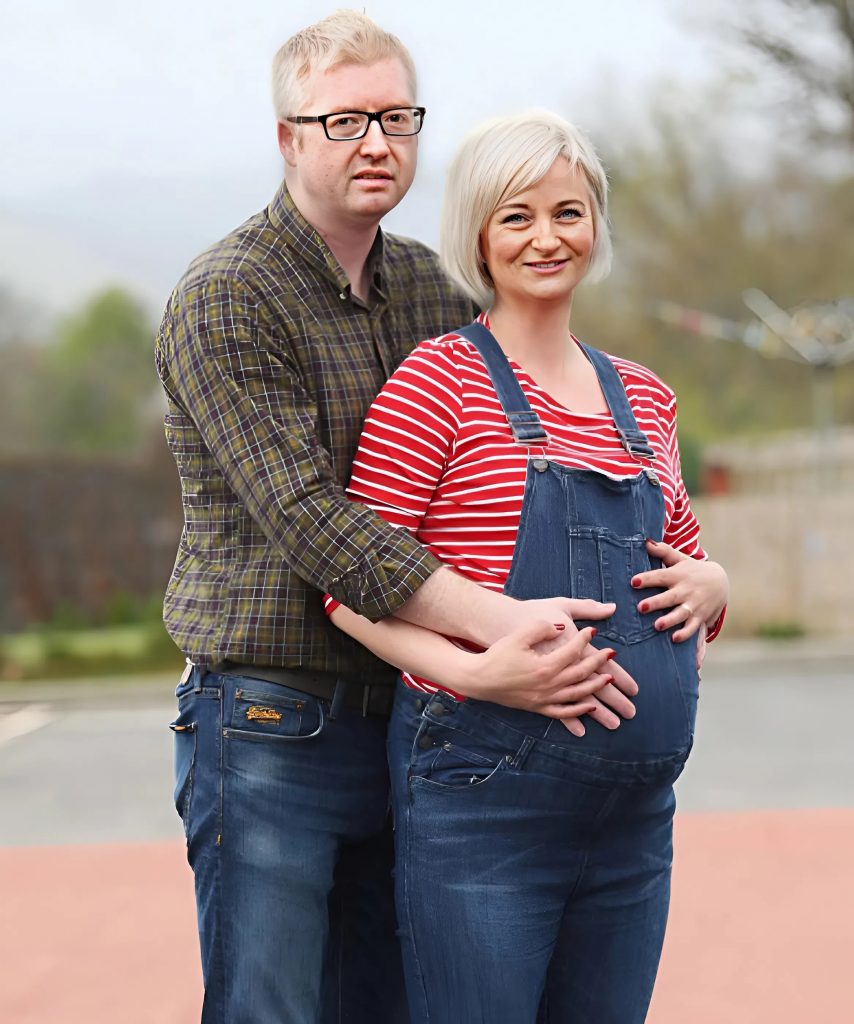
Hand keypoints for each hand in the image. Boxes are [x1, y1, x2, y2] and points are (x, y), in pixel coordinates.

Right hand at [508, 597, 638, 734]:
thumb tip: (560, 627)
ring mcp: (544, 699)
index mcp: (546, 666)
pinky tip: (589, 707)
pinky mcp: (538, 708)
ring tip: (609, 679)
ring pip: (577, 695)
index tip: (594, 631)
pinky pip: (563, 713)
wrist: (479, 679)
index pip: (573, 651)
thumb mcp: (518, 635)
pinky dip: (579, 712)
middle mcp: (549, 685)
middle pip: (581, 673)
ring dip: (595, 687)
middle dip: (599, 663)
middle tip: (611, 653)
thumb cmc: (497, 655)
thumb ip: (541, 628)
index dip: (585, 640)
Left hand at [631, 540, 728, 656]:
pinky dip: (686, 634)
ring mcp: (694, 605)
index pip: (660, 576)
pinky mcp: (700, 617)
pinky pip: (693, 628)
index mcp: (678, 575)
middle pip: (670, 597)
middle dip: (656, 602)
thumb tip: (644, 541)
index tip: (633, 582)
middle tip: (641, 607)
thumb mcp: (679, 558)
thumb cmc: (692, 570)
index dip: (647, 579)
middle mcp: (686, 590)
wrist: (721, 581)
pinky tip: (675, 639)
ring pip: (681, 614)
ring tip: (657, 626)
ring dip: (670, 620)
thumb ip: (663, 551)